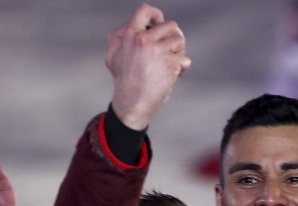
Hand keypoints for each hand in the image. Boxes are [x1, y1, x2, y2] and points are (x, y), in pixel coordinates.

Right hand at [105, 3, 189, 130]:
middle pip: (171, 25)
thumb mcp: (112, 55)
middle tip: (171, 49)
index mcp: (130, 34)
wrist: (132, 103)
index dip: (156, 15)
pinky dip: (183, 68)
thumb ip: (119, 36)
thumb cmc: (124, 81)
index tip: (159, 23)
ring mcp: (158, 52)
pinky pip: (185, 59)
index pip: (145, 10)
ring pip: (180, 41)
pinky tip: (175, 75)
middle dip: (174, 37)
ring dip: (179, 52)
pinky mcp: (170, 64)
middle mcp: (144, 40)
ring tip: (171, 63)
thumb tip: (128, 24)